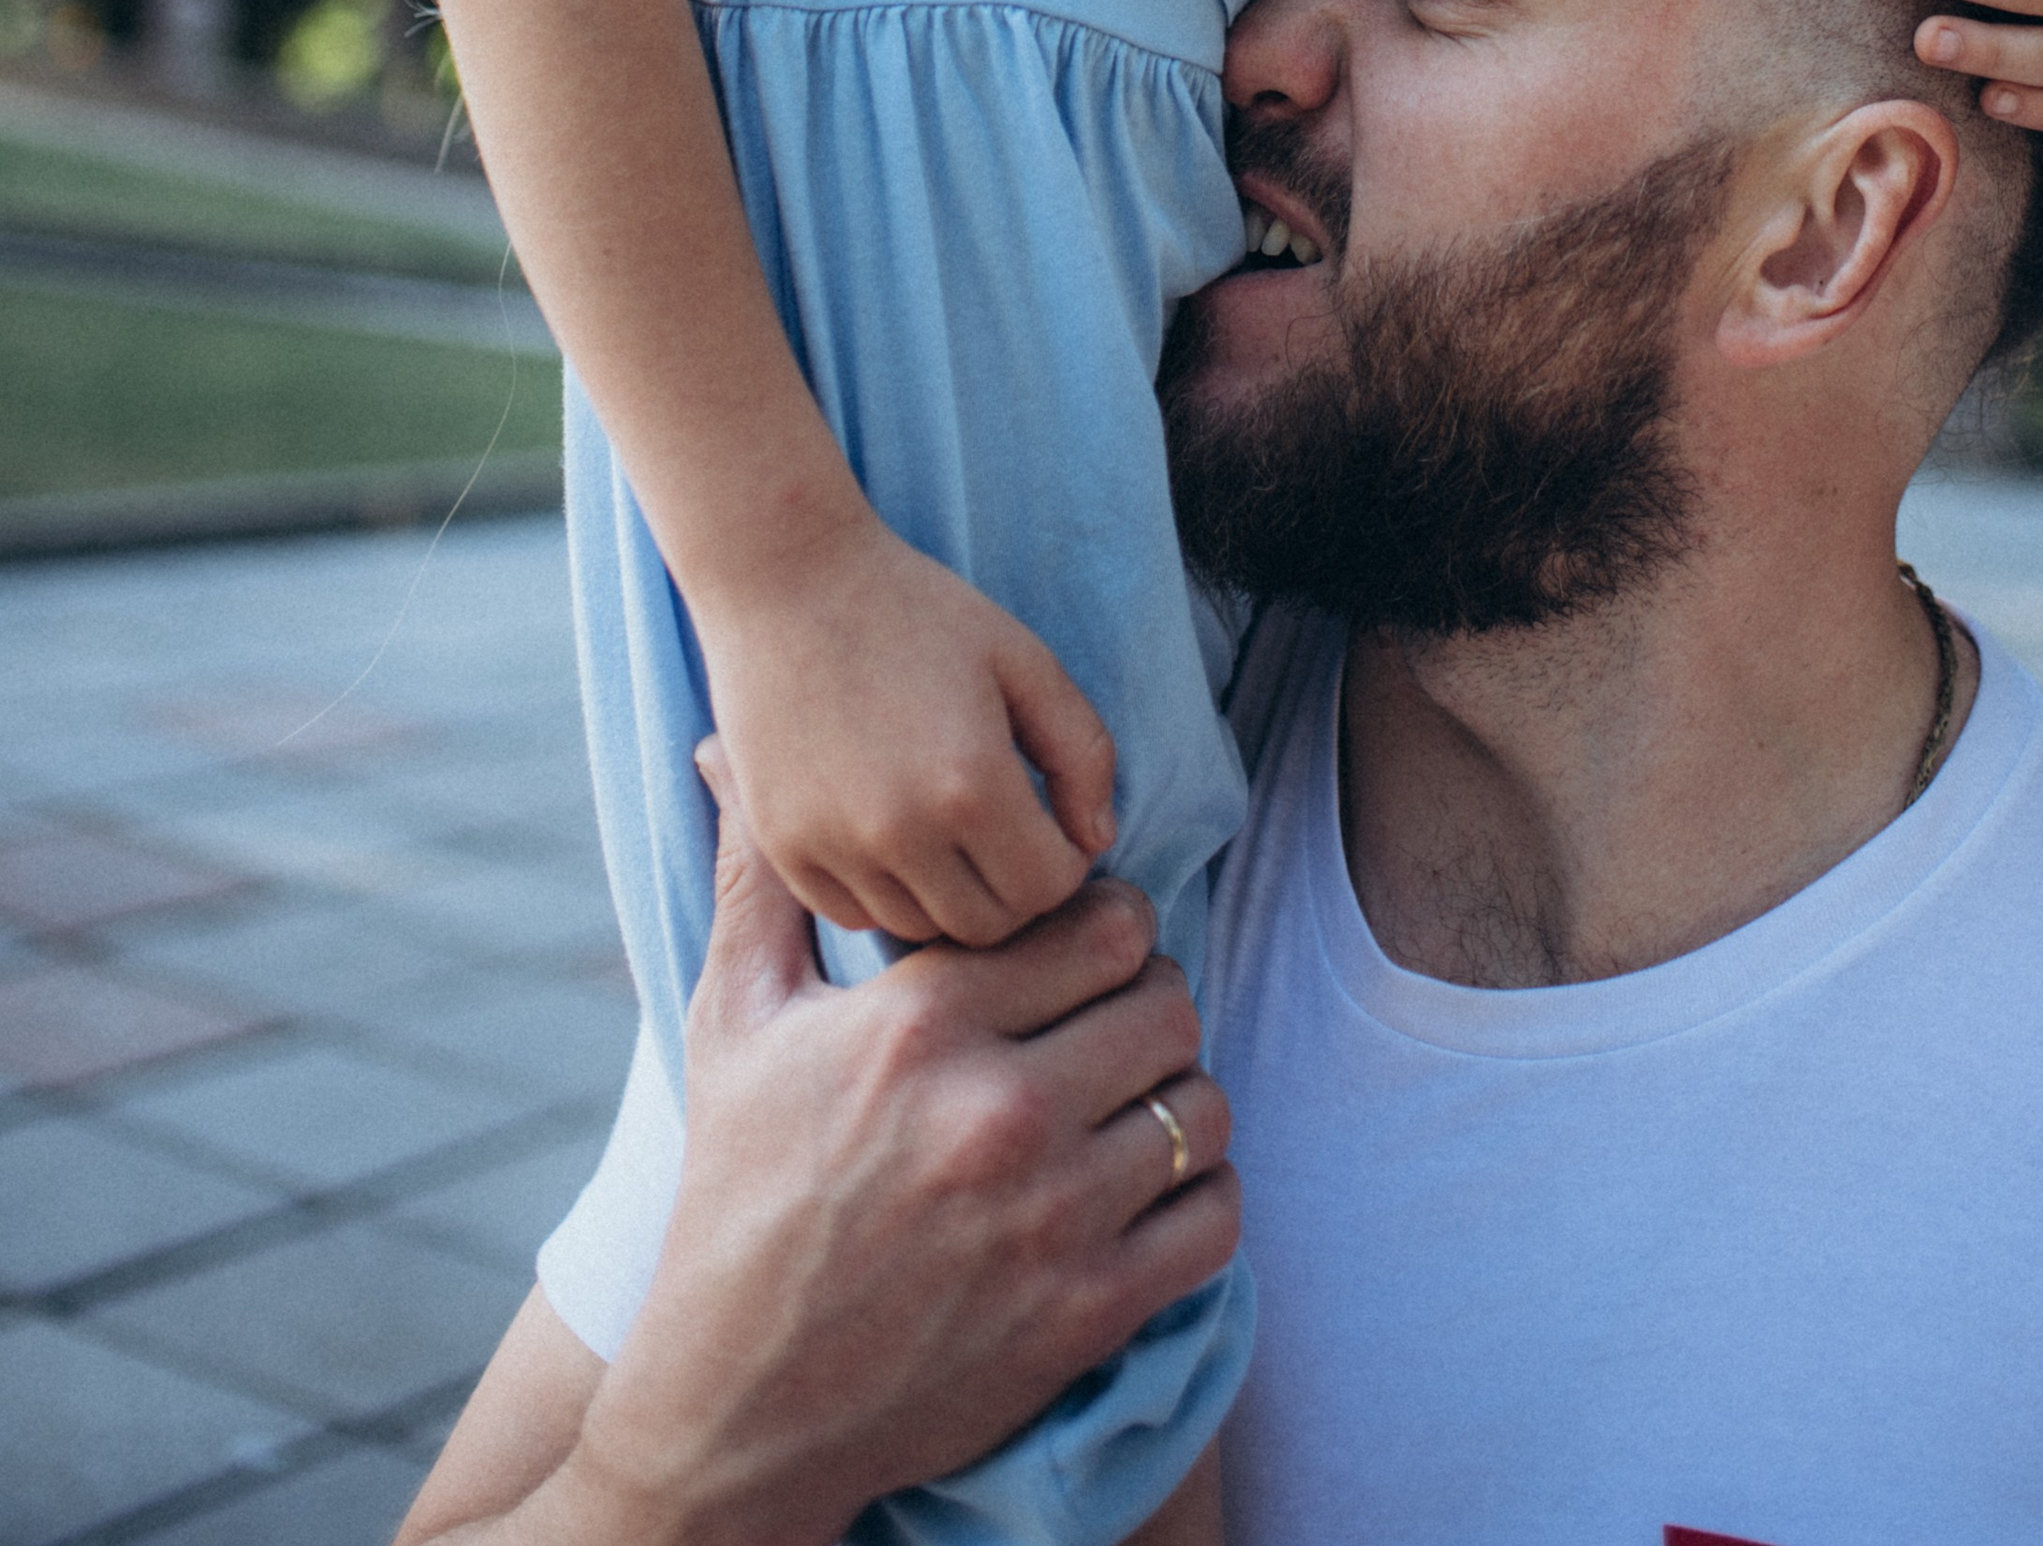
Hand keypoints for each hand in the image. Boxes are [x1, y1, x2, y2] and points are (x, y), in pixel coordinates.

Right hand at [556, 754, 1235, 1545]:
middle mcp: (998, 1111)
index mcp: (923, 1024)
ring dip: (1176, 1102)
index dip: (1107, 927)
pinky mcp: (1087, 1312)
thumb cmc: (739, 1195)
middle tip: (1106, 1028)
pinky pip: (1214, 1219)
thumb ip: (757, 878)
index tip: (1082, 952)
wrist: (739, 1404)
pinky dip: (1195, 1201)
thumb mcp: (734, 1023)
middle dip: (1146, 1005)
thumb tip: (718, 749)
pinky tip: (1140, 1193)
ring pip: (1202, 1105)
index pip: (1104, 920)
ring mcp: (1051, 1218)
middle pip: (1168, 1001)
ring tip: (1123, 1109)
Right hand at [696, 513, 1118, 945]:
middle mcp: (901, 830)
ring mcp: (833, 846)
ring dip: (949, 896)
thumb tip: (1098, 839)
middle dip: (1013, 891)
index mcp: (972, 783)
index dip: (1064, 862)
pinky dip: (884, 893)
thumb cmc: (914, 609)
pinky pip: (853, 916)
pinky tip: (892, 835)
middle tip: (1007, 837)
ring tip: (950, 834)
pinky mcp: (783, 848)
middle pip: (987, 926)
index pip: (1048, 890)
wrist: (784, 581)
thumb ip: (1081, 750)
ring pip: (920, 929)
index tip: (1052, 826)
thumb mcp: (1022, 658)